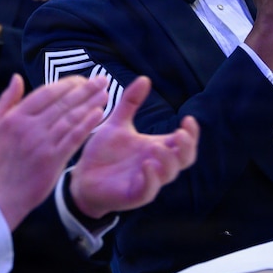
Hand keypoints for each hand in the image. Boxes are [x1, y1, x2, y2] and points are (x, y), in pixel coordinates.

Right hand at [0, 74, 108, 229]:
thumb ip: (6, 101)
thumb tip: (17, 77)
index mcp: (15, 117)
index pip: (46, 93)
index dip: (66, 84)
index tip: (80, 79)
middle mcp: (30, 127)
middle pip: (62, 103)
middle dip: (84, 89)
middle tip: (101, 79)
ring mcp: (43, 143)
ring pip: (71, 118)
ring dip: (90, 103)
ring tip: (104, 93)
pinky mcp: (53, 160)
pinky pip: (74, 138)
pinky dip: (87, 124)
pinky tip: (99, 114)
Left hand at [69, 77, 198, 218]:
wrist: (81, 176)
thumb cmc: (103, 152)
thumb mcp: (117, 123)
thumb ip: (131, 102)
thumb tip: (145, 78)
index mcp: (156, 147)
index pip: (184, 143)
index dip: (191, 133)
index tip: (188, 118)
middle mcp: (156, 165)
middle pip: (185, 159)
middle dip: (187, 147)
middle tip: (180, 134)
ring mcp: (147, 181)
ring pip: (169, 174)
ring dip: (167, 160)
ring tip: (155, 147)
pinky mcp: (134, 195)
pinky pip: (148, 190)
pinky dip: (151, 178)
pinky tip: (146, 165)